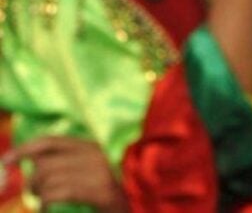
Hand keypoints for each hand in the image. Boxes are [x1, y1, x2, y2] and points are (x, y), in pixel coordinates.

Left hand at [3, 136, 126, 211]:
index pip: (51, 141)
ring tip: (45, 203)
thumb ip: (68, 163)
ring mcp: (101, 171)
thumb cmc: (112, 193)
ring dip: (40, 195)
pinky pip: (59, 193)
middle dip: (33, 182)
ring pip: (48, 179)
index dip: (24, 149)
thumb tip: (32, 162)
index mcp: (94, 146)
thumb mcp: (92, 172)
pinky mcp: (102, 191)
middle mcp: (97, 154)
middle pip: (45, 163)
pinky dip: (47, 202)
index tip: (5, 161)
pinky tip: (49, 208)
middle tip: (36, 195)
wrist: (141, 205)